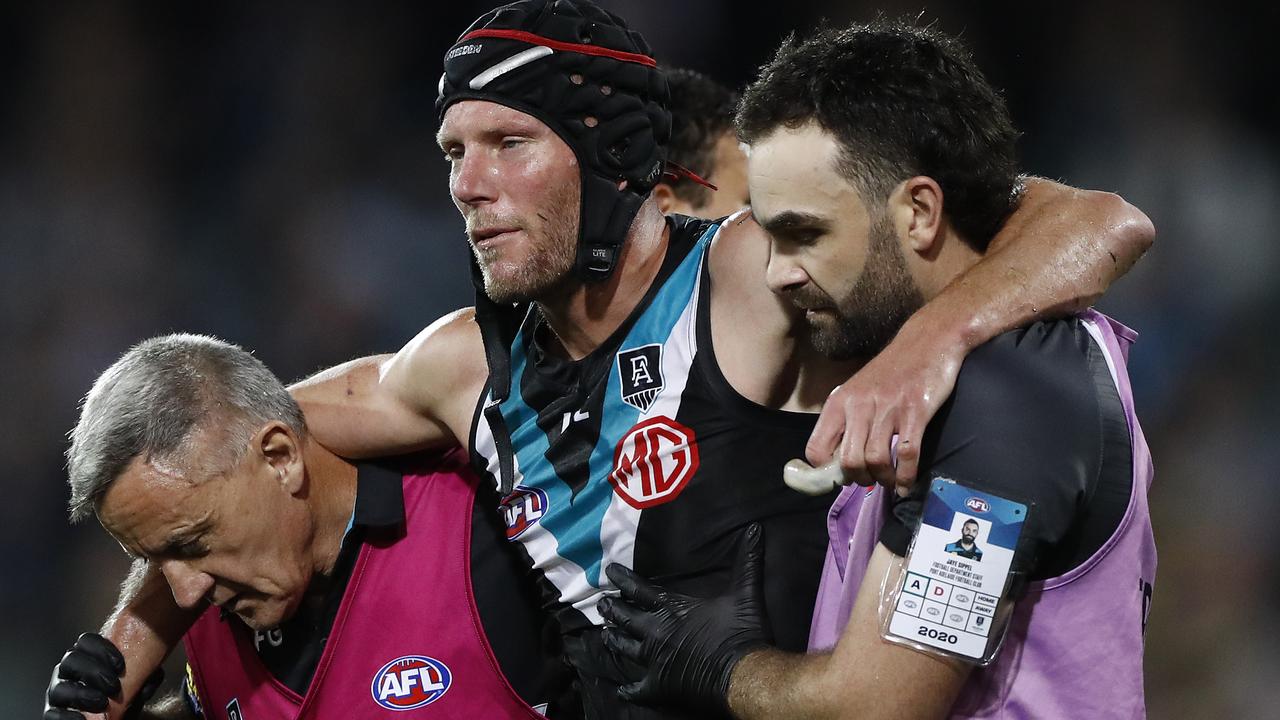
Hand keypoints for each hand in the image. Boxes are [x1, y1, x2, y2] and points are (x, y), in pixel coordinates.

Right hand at [44, 633, 163, 719]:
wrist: (117, 717)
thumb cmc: (126, 696)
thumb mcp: (140, 683)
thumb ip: (147, 675)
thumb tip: (151, 673)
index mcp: (87, 656)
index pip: (85, 641)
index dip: (101, 649)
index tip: (120, 665)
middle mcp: (68, 672)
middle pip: (70, 660)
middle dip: (92, 671)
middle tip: (113, 686)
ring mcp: (58, 693)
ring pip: (58, 688)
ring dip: (80, 695)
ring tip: (102, 703)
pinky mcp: (54, 713)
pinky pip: (52, 715)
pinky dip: (66, 717)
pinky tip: (83, 719)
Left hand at [598, 523, 770, 713]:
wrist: (742, 673)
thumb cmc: (741, 632)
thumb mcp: (746, 592)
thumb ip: (747, 560)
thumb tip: (755, 528)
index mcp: (672, 609)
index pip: (640, 589)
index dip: (623, 579)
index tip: (609, 571)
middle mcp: (656, 632)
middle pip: (627, 618)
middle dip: (613, 609)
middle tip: (601, 604)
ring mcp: (654, 660)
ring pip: (625, 648)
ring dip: (614, 640)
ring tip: (605, 634)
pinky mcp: (659, 686)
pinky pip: (638, 689)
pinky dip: (629, 689)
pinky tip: (622, 689)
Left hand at [796, 315, 963, 493]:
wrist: (927, 340)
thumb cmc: (891, 371)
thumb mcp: (858, 391)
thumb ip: (847, 421)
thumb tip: (840, 462)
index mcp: (839, 402)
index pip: (816, 449)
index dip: (825, 471)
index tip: (840, 477)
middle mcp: (859, 406)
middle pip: (848, 461)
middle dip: (859, 478)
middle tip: (869, 479)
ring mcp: (888, 409)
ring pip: (876, 460)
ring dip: (883, 479)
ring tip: (889, 481)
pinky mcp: (915, 411)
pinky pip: (907, 454)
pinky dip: (906, 476)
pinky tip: (907, 484)